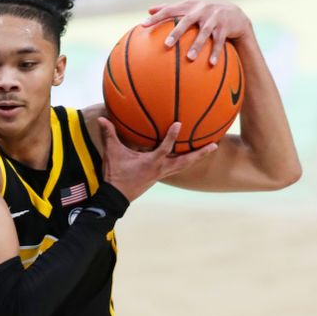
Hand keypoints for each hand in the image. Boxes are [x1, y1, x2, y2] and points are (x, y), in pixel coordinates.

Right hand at [98, 118, 215, 200]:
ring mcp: (161, 174)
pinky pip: (176, 168)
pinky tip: (188, 157)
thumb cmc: (116, 175)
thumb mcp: (112, 154)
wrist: (116, 196)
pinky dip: (184, 162)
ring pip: (183, 166)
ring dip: (196, 158)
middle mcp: (161, 169)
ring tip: (209, 149)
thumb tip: (102, 119)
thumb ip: (109, 135)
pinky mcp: (159, 177)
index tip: (179, 124)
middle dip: (200, 153)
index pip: (165, 148)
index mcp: (151, 162)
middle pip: (185, 162)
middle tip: (214, 145)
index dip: (172, 136)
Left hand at [142, 0, 252, 64]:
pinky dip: (215, 52)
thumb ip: (169, 8)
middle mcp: (201, 10)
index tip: (143, 25)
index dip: (157, 17)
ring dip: (197, 46)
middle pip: (187, 21)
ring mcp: (214, 18)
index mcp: (189, 6)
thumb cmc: (203, 13)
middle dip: (176, 32)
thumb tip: (148, 10)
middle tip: (166, 45)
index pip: (170, 9)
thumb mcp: (189, 8)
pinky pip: (219, 42)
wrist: (234, 14)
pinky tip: (211, 64)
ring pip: (204, 33)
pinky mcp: (225, 27)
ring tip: (189, 58)